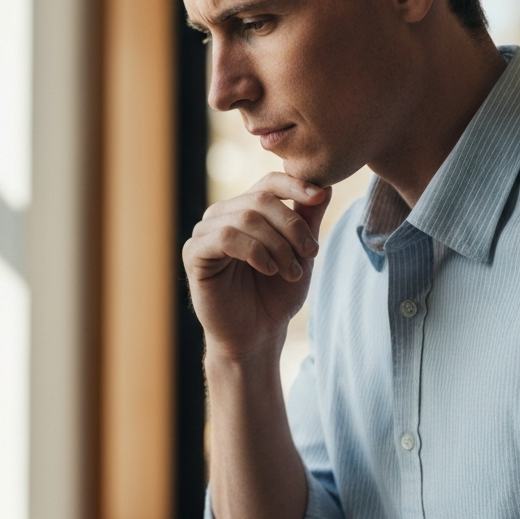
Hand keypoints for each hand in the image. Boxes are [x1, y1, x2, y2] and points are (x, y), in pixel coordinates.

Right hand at [183, 173, 330, 360]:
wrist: (256, 335)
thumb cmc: (276, 295)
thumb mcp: (300, 254)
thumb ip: (308, 221)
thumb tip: (325, 186)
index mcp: (246, 211)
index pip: (268, 183)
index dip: (294, 185)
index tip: (317, 198)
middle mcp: (222, 216)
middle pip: (260, 199)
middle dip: (292, 226)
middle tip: (311, 254)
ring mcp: (205, 233)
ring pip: (245, 218)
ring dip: (277, 245)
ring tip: (290, 272)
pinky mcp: (194, 254)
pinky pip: (224, 237)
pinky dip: (254, 251)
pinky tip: (267, 270)